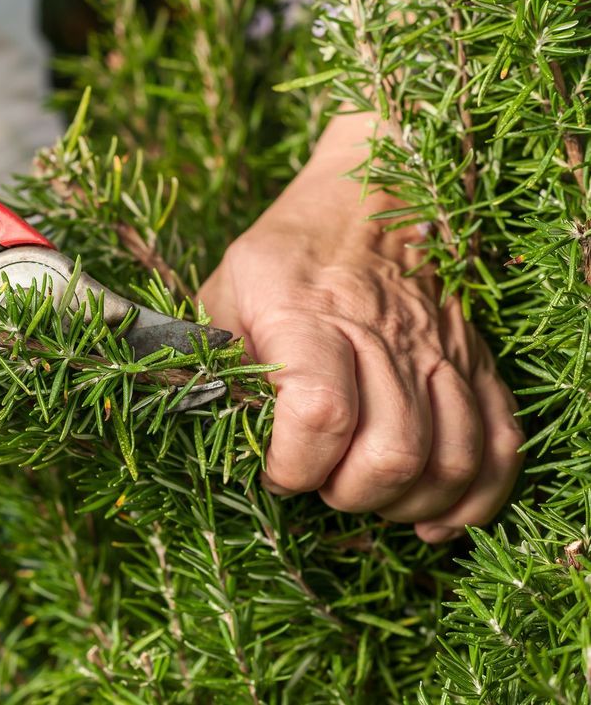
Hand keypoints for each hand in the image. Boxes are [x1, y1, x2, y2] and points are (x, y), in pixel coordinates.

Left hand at [198, 116, 523, 542]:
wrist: (376, 189)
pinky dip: (476, 497)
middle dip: (349, 493)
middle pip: (392, 453)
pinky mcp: (475, 361)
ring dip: (407, 502)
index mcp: (306, 317)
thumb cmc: (287, 252)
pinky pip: (500, 444)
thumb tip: (204, 431)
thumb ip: (210, 362)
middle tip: (322, 480)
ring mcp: (440, 350)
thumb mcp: (225, 291)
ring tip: (369, 495)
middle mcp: (382, 336)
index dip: (293, 465)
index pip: (319, 415)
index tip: (274, 467)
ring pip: (449, 459)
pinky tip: (434, 516)